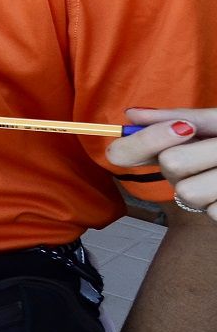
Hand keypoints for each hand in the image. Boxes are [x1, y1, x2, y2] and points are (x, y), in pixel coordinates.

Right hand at [113, 108, 216, 222]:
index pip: (122, 153)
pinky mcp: (216, 217)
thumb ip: (178, 117)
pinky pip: (214, 210)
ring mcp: (197, 199)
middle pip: (168, 165)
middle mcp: (177, 175)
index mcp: (171, 148)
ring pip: (190, 192)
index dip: (144, 141)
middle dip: (208, 151)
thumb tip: (130, 114)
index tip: (186, 128)